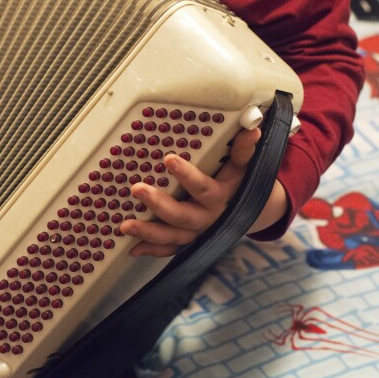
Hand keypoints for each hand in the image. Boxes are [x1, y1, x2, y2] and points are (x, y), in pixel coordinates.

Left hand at [120, 128, 288, 256]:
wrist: (246, 215)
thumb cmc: (237, 184)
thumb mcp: (242, 167)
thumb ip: (244, 150)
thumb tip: (252, 128)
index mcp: (219, 197)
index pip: (202, 187)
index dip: (187, 175)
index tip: (169, 159)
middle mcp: (206, 218)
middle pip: (181, 215)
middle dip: (158, 204)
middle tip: (138, 189)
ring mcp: (195, 232)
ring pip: (171, 236)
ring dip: (147, 232)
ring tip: (125, 225)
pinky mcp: (187, 242)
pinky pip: (168, 249)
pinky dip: (151, 249)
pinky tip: (132, 247)